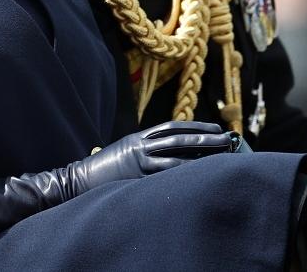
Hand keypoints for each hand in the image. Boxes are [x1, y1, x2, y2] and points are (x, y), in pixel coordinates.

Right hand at [61, 121, 230, 197]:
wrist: (78, 179)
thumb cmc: (102, 170)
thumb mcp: (124, 152)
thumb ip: (144, 150)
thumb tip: (170, 153)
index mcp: (138, 137)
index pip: (172, 127)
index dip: (195, 126)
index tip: (215, 128)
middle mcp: (140, 145)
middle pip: (179, 137)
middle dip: (205, 138)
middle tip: (227, 139)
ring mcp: (138, 160)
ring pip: (176, 153)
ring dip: (201, 154)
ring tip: (221, 155)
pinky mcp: (137, 176)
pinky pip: (165, 173)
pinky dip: (184, 172)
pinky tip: (200, 174)